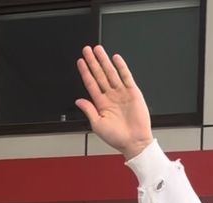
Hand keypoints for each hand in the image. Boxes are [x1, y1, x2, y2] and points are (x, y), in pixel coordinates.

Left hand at [75, 45, 152, 159]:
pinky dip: (121, 67)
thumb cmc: (117, 137)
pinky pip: (126, 77)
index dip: (85, 73)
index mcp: (101, 104)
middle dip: (93, 62)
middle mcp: (110, 96)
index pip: (91, 84)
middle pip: (99, 75)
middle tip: (86, 50)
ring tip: (98, 50)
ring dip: (104, 61)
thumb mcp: (98, 125)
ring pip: (111, 73)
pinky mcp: (133, 92)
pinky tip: (115, 58)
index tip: (80, 62)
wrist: (134, 142)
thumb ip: (89, 110)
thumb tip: (78, 101)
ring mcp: (121, 93)